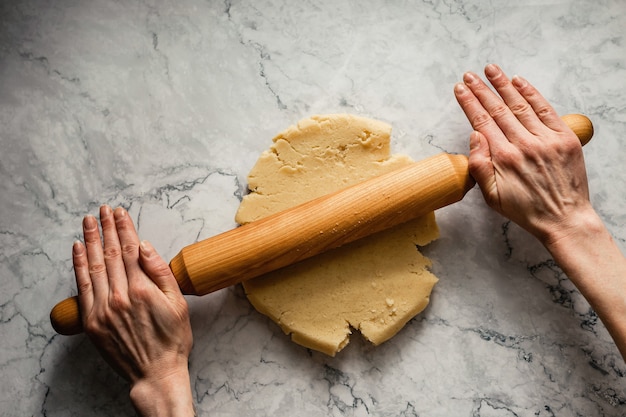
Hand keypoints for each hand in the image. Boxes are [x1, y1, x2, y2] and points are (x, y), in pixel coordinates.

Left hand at [72, 205, 193, 415]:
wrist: (156, 372)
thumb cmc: (172, 339)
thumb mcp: (177, 303)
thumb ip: (160, 272)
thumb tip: (145, 247)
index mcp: (142, 290)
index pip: (131, 250)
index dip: (124, 228)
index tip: (120, 212)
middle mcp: (120, 296)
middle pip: (111, 253)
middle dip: (107, 228)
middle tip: (104, 210)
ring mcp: (103, 309)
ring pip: (95, 266)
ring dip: (91, 240)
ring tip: (89, 221)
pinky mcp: (92, 321)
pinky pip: (83, 287)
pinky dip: (79, 266)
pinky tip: (78, 249)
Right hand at [453, 64, 591, 245]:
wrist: (564, 219)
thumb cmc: (525, 210)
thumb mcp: (491, 197)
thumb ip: (479, 166)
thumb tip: (475, 136)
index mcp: (503, 158)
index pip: (482, 122)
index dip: (469, 103)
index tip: (460, 89)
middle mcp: (524, 145)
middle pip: (498, 110)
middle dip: (481, 90)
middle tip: (470, 75)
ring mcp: (546, 140)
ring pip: (520, 105)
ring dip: (503, 85)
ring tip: (491, 70)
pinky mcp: (564, 138)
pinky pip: (545, 110)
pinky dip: (531, 93)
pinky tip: (518, 82)